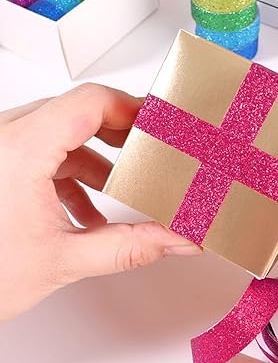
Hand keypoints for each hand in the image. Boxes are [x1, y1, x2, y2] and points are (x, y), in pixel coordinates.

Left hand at [0, 84, 199, 320]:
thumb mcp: (62, 261)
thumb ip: (131, 247)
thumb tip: (176, 240)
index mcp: (20, 150)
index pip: (90, 101)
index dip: (131, 108)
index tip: (156, 125)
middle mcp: (5, 138)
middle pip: (78, 113)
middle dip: (119, 136)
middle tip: (146, 151)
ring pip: (60, 134)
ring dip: (94, 160)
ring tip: (119, 189)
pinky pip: (42, 153)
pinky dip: (69, 174)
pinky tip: (84, 212)